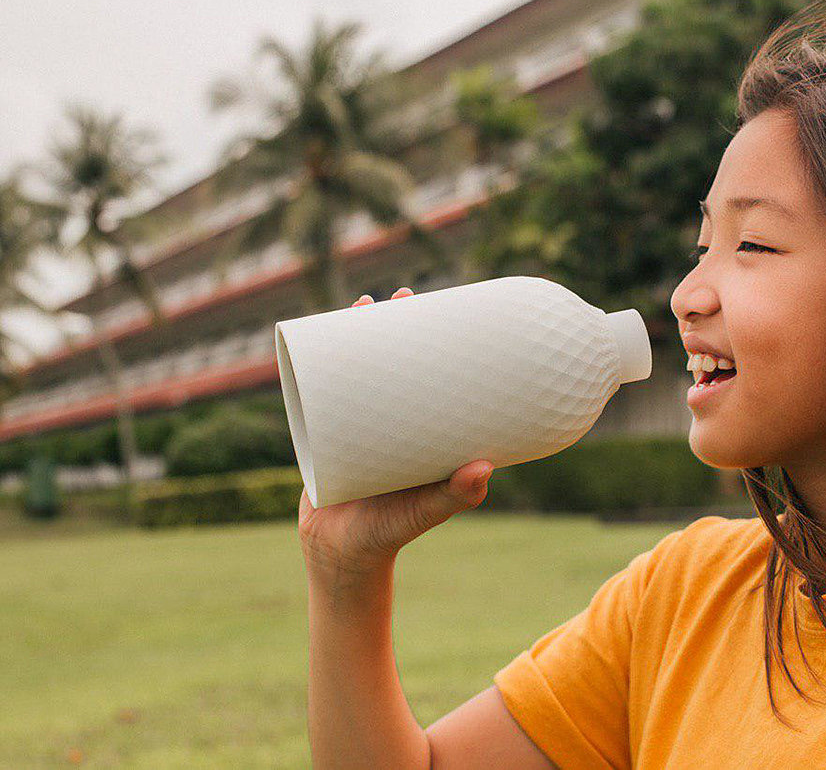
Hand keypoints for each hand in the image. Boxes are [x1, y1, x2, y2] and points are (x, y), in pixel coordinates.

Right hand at [297, 286, 493, 581]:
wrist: (342, 558)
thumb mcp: (428, 510)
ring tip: (363, 303)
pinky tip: (311, 335)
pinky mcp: (323, 428)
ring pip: (357, 364)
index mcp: (420, 427)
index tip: (449, 309)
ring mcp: (355, 420)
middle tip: (405, 295)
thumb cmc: (393, 533)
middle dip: (397, 322)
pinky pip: (322, 386)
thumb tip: (487, 466)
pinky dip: (317, 359)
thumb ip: (457, 494)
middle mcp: (391, 417)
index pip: (433, 373)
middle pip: (394, 359)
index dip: (437, 341)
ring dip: (356, 331)